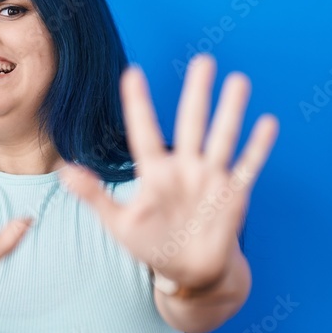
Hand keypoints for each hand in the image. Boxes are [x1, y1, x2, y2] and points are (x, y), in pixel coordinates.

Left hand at [59, 54, 278, 289]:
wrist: (188, 272)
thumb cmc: (151, 244)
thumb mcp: (118, 223)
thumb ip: (94, 196)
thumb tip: (64, 173)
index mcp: (154, 172)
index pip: (144, 131)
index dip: (138, 104)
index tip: (132, 73)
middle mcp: (184, 168)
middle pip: (191, 123)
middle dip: (197, 93)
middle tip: (203, 60)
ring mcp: (210, 178)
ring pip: (222, 138)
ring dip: (230, 112)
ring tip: (237, 81)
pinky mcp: (232, 195)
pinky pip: (247, 168)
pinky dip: (257, 148)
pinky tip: (267, 123)